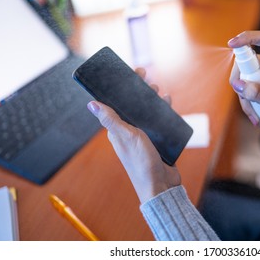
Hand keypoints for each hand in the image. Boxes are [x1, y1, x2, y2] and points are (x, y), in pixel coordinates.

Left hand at [87, 68, 180, 203]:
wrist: (161, 186)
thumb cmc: (141, 163)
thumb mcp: (127, 138)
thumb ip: (111, 120)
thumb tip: (91, 104)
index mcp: (118, 130)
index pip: (118, 103)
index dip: (123, 87)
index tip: (133, 73)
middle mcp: (130, 132)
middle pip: (134, 106)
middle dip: (141, 91)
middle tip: (149, 80)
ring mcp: (144, 137)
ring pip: (148, 113)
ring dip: (153, 101)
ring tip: (160, 91)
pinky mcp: (157, 141)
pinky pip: (160, 123)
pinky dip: (164, 112)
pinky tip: (168, 104)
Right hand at [228, 30, 259, 131]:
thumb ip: (257, 94)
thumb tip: (238, 84)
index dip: (248, 37)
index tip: (232, 43)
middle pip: (247, 61)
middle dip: (239, 81)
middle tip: (245, 99)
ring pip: (245, 76)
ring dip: (244, 96)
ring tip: (255, 114)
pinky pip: (248, 85)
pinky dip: (247, 99)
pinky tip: (255, 113)